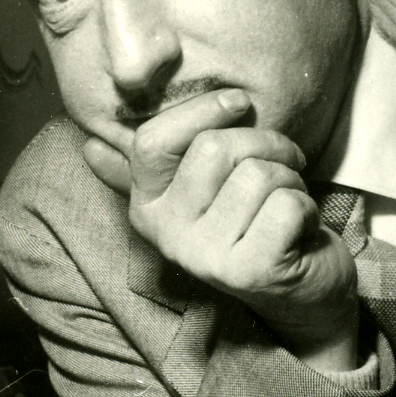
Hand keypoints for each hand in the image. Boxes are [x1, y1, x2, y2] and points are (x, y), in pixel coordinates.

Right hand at [85, 89, 356, 369]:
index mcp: (147, 206)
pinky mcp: (250, 272)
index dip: (201, 109)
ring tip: (287, 202)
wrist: (300, 293)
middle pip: (214, 148)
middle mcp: (166, 234)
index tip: (239, 103)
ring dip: (291, 179)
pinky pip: (287, 204)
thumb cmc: (252, 227)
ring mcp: (205, 257)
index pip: (152, 141)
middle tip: (283, 163)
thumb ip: (151, 169)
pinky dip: (307, 207)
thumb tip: (88, 146)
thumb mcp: (200, 193)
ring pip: (258, 174)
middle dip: (266, 144)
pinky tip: (300, 229)